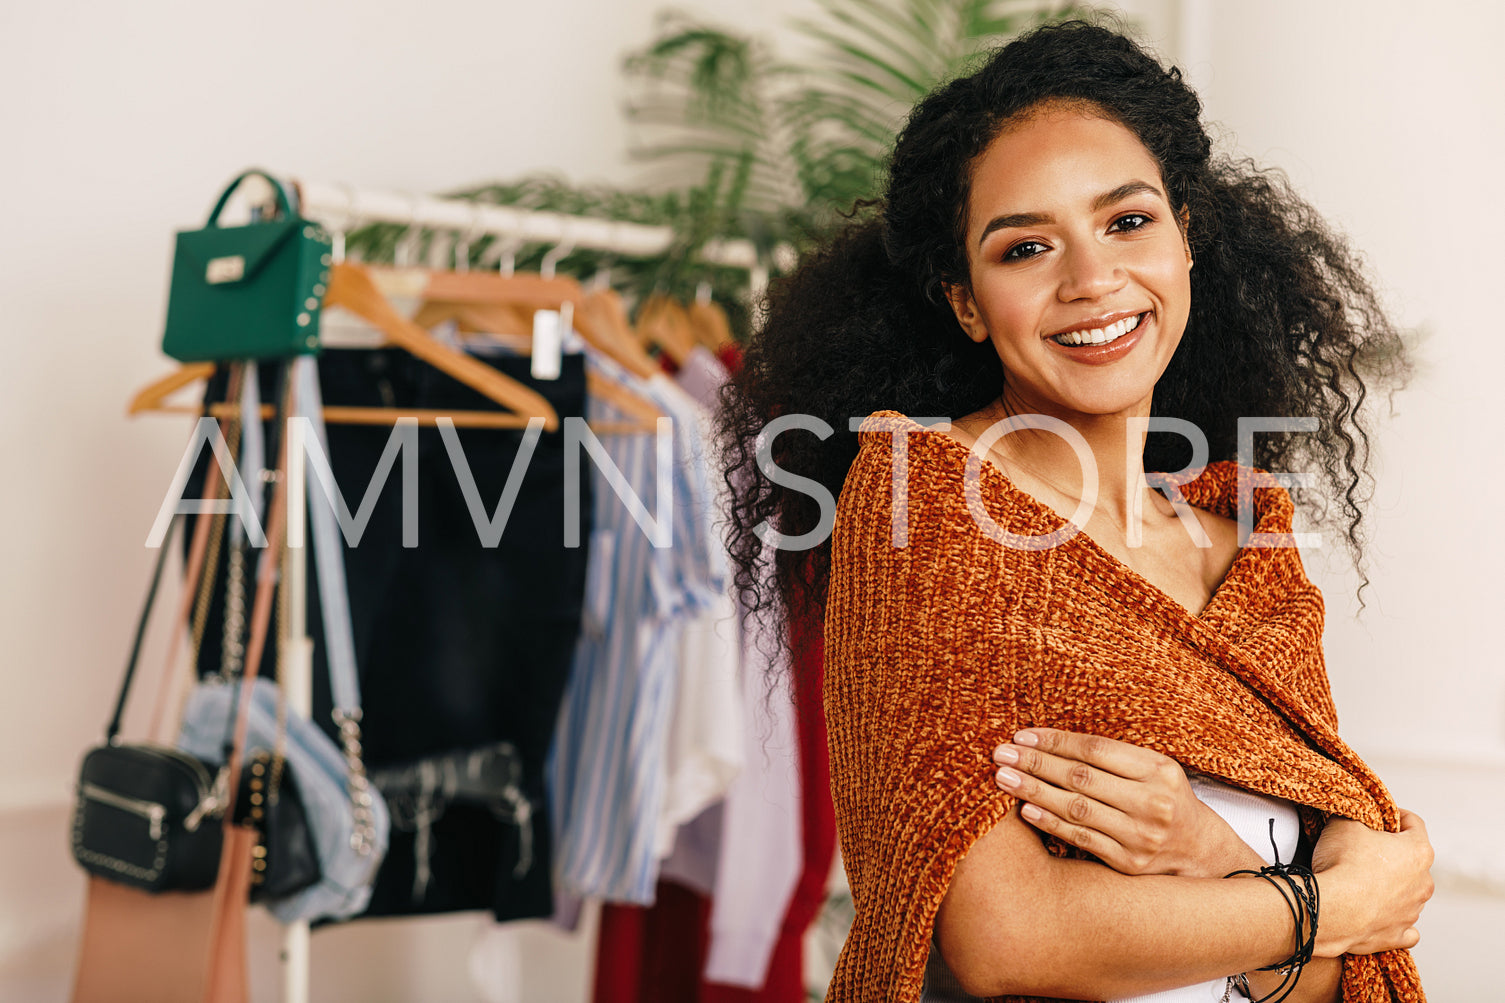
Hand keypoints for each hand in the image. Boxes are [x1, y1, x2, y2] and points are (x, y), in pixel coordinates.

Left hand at [992, 727, 1257, 877]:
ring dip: (1035, 791)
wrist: (1202, 852)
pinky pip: (1081, 839)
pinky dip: (1050, 823)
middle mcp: (1152, 802)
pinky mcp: (1129, 863)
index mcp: (1158, 769)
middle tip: (1001, 753)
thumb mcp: (1154, 770)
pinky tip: (1026, 809)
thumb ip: (1112, 757)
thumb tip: (1050, 741)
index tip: (1022, 735)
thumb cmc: (1166, 799)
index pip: (1095, 749)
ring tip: (1004, 778)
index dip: (1055, 741)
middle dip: (1036, 763)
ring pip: (1077, 808)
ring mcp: (1141, 835)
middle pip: (1081, 777)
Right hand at [1308, 810, 1433, 956]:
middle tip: (1363, 850)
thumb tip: (1352, 816)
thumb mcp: (1343, 822)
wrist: (1332, 908)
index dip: (1394, 815)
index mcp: (1418, 851)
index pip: (1414, 823)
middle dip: (1391, 854)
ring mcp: (1413, 911)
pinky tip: (1378, 914)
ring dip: (1391, 886)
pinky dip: (1393, 920)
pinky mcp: (1399, 935)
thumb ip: (1354, 815)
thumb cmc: (1343, 864)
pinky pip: (1404, 927)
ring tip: (1360, 882)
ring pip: (1408, 893)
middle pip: (1412, 861)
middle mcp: (1423, 882)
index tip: (1379, 816)